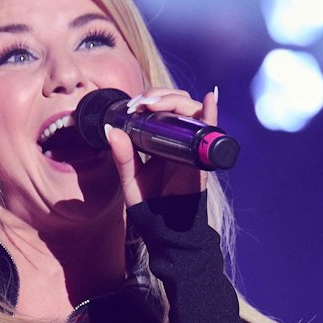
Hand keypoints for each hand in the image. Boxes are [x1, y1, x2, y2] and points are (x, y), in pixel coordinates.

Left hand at [105, 85, 218, 205]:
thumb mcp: (130, 176)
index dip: (151, 98)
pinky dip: (211, 114)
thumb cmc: (149, 202)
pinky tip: (208, 101)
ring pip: (192, 111)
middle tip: (143, 103)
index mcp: (162, 139)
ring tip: (157, 104)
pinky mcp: (202, 157)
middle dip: (161, 95)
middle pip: (178, 103)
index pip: (163, 106)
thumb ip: (122, 156)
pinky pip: (210, 132)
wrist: (163, 226)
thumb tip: (111, 129)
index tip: (134, 104)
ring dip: (176, 101)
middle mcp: (180, 138)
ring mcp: (193, 145)